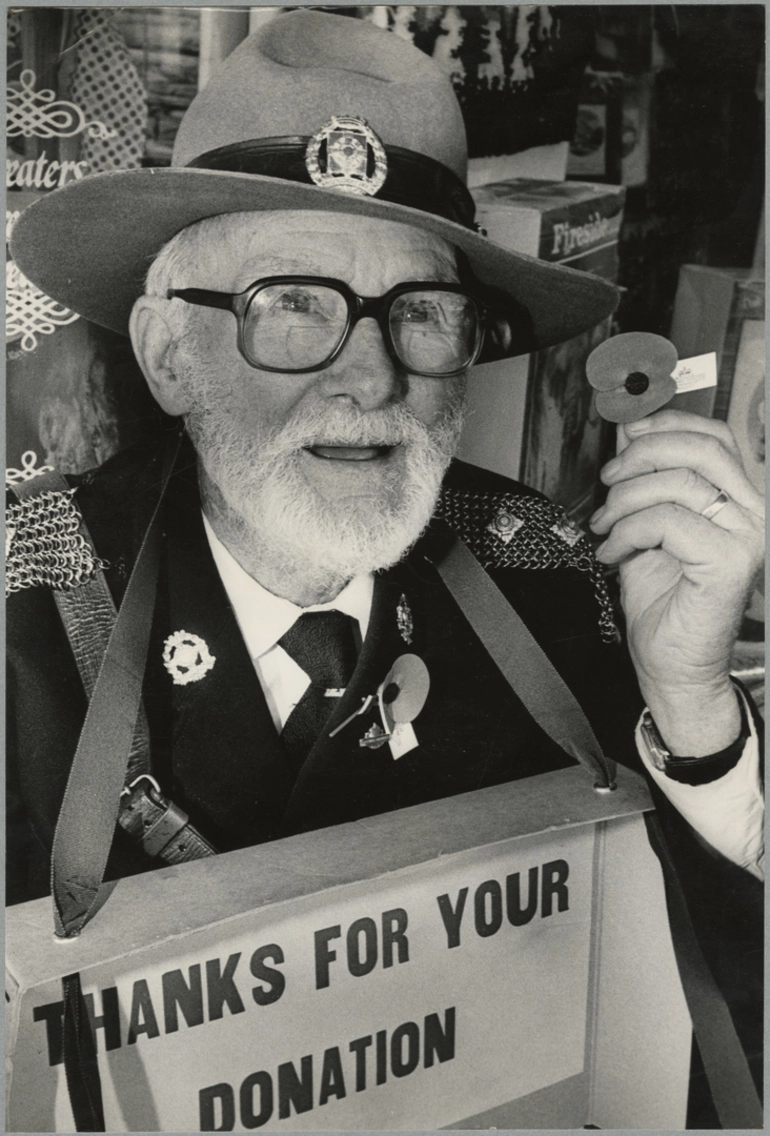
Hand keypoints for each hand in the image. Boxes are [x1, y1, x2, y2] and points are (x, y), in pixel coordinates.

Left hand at [590, 409, 763, 755]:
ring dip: (625, 501)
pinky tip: (613, 553)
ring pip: (678, 483)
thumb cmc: (663, 603)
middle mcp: (752, 513)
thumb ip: (641, 479)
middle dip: (641, 456)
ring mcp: (746, 537)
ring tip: (606, 528)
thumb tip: (628, 429)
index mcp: (737, 499)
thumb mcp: (642, 525)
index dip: (666, 425)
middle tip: (609, 482)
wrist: (672, 666)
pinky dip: (628, 532)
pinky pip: (668, 521)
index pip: (713, 436)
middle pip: (699, 448)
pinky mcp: (730, 562)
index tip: (625, 437)